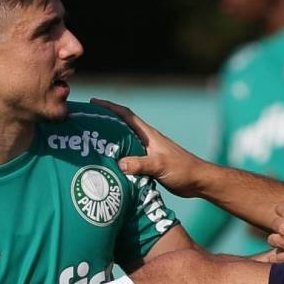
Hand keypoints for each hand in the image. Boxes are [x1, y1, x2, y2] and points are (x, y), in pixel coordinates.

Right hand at [91, 98, 207, 196]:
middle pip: (122, 126)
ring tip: (91, 144)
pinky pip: (129, 157)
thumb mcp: (160, 166)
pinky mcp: (149, 164)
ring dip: (110, 141)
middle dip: (104, 122)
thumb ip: (140, 164)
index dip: (109, 107)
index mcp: (148, 135)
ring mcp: (148, 152)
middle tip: (86, 123)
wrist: (198, 181)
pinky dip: (118, 158)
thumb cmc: (182, 170)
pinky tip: (108, 165)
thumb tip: (118, 163)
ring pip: (124, 142)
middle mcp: (146, 140)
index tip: (93, 103)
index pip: (126, 115)